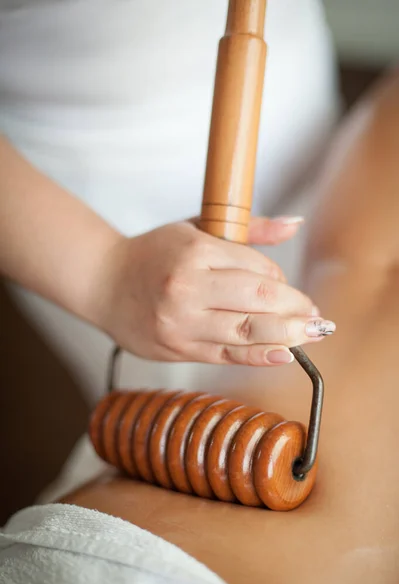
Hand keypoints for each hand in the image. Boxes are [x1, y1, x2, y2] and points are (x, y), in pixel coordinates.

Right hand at [97, 217, 334, 365]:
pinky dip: (260, 355)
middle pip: (259, 300)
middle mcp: (188, 287)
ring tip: (313, 334)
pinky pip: (227, 356)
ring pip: (247, 331)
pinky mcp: (178, 348)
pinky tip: (285, 354)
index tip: (290, 289)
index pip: (257, 267)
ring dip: (288, 335)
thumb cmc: (153, 254)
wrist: (102, 283)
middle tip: (319, 317)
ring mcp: (182, 322)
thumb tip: (294, 224)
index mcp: (194, 251)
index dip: (282, 280)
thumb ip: (249, 228)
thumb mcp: (196, 228)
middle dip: (296, 310)